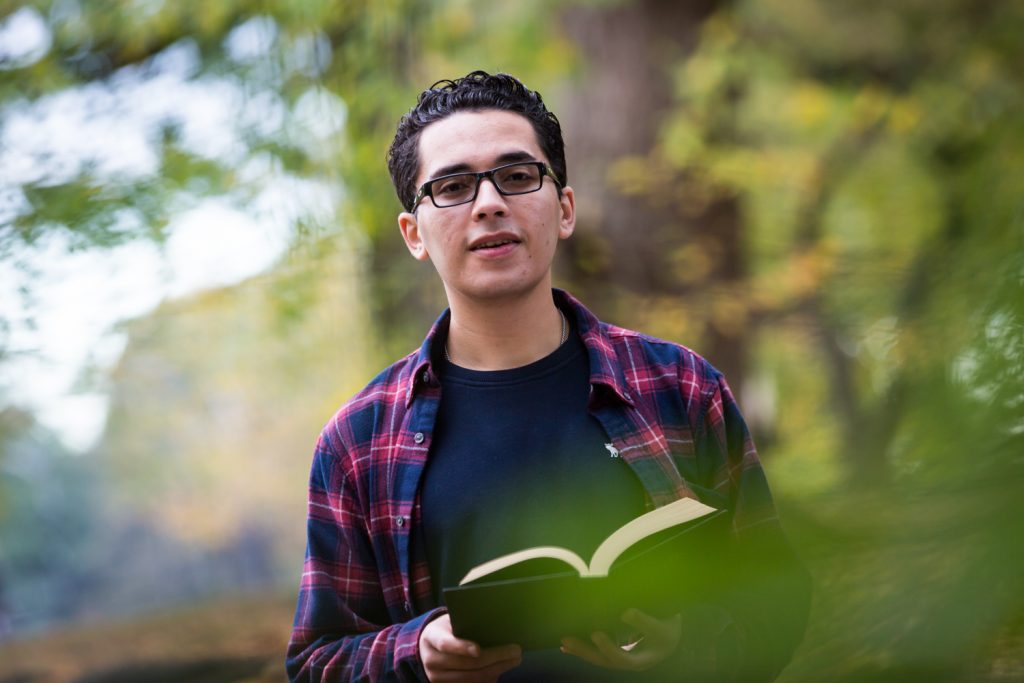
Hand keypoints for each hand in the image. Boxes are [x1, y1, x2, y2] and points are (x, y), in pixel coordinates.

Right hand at [419, 613, 522, 681]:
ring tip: (514, 660)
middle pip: (465, 664)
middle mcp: (431, 660)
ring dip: (496, 670)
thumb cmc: (446, 629)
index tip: (479, 649)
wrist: (427, 646)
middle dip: (494, 658)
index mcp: (432, 637)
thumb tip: (495, 625)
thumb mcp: (450, 621)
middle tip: (515, 651)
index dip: (462, 647)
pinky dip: (488, 678)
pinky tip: (502, 669)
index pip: (446, 644)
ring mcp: (437, 677)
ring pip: (471, 678)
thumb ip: (465, 623)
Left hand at [560, 609, 681, 670]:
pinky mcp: (616, 651)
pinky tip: (569, 644)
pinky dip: (585, 647)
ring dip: (581, 650)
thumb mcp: (663, 626)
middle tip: (566, 640)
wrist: (671, 635)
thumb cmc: (669, 630)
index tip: (596, 634)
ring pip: (599, 658)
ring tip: (564, 642)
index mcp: (643, 660)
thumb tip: (625, 613)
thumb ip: (645, 621)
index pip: (623, 659)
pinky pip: (598, 652)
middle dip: (585, 652)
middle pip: (605, 661)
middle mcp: (630, 663)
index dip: (609, 648)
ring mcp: (622, 658)